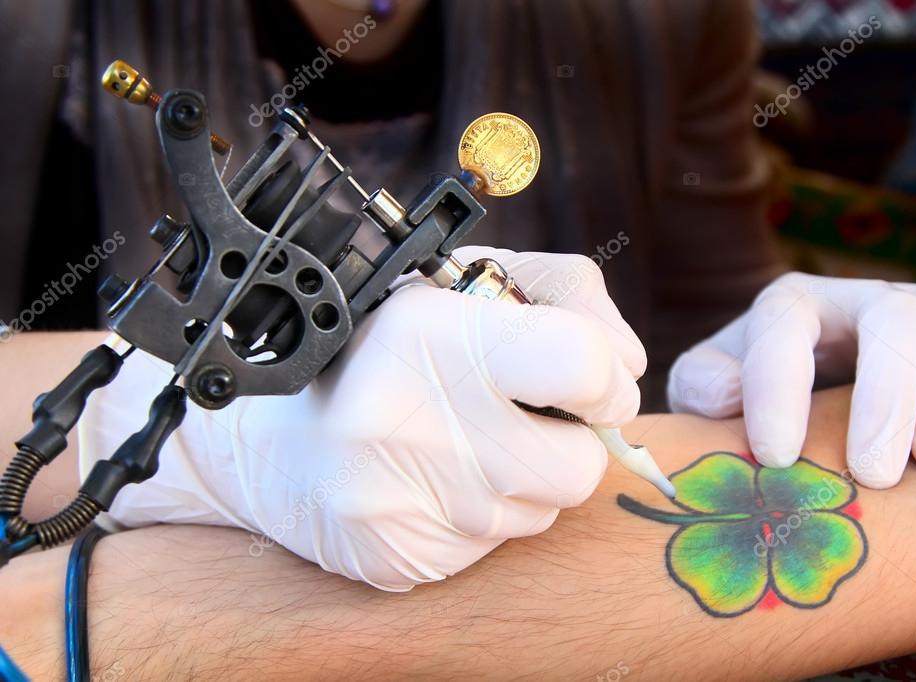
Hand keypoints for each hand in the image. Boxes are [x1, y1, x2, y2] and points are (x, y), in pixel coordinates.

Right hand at [78, 247, 645, 589]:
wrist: (282, 438)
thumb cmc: (392, 346)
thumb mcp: (470, 283)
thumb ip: (570, 299)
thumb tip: (628, 369)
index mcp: (428, 332)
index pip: (582, 367)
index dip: (608, 380)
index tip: (593, 383)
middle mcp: (407, 420)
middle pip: (578, 466)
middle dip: (570, 442)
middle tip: (524, 414)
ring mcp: (399, 500)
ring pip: (543, 510)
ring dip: (526, 478)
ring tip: (466, 442)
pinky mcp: (398, 556)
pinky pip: (496, 546)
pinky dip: (485, 514)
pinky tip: (438, 482)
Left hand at [667, 273, 915, 487]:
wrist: (794, 396)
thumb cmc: (750, 398)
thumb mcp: (710, 389)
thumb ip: (703, 386)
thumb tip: (730, 398)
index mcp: (790, 307)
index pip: (785, 327)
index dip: (779, 387)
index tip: (775, 456)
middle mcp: (860, 301)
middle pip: (891, 321)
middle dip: (885, 398)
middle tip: (873, 475)